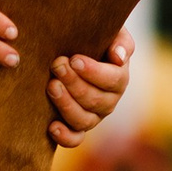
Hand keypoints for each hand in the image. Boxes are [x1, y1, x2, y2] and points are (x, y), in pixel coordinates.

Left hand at [47, 29, 135, 147]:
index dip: (94, 72)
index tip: (74, 59)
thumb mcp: (111, 32)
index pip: (113, 80)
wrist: (73, 48)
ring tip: (51, 86)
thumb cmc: (93, 38)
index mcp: (119, 78)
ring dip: (67, 105)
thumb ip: (120, 41)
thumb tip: (119, 57)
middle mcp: (109, 101)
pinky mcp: (77, 127)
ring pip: (84, 120)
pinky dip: (64, 136)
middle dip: (75, 83)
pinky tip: (51, 125)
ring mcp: (93, 116)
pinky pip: (74, 139)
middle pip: (96, 100)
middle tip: (57, 66)